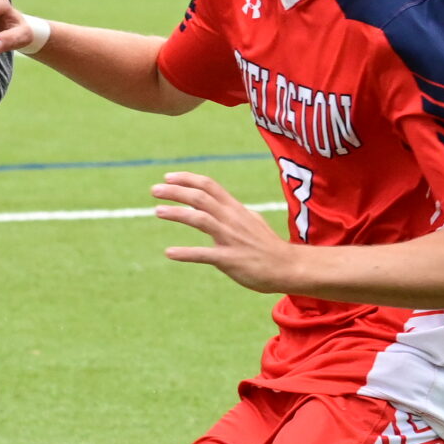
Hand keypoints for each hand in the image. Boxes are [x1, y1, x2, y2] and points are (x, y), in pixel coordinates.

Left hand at [154, 170, 296, 291]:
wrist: (289, 267)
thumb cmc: (267, 246)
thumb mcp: (251, 221)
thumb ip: (233, 212)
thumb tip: (221, 203)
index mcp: (235, 209)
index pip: (209, 186)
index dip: (188, 179)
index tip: (168, 177)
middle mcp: (232, 219)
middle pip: (201, 197)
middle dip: (176, 191)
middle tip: (154, 189)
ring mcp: (231, 238)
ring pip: (201, 219)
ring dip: (178, 213)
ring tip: (157, 211)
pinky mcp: (230, 259)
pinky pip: (205, 254)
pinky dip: (186, 252)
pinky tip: (170, 252)